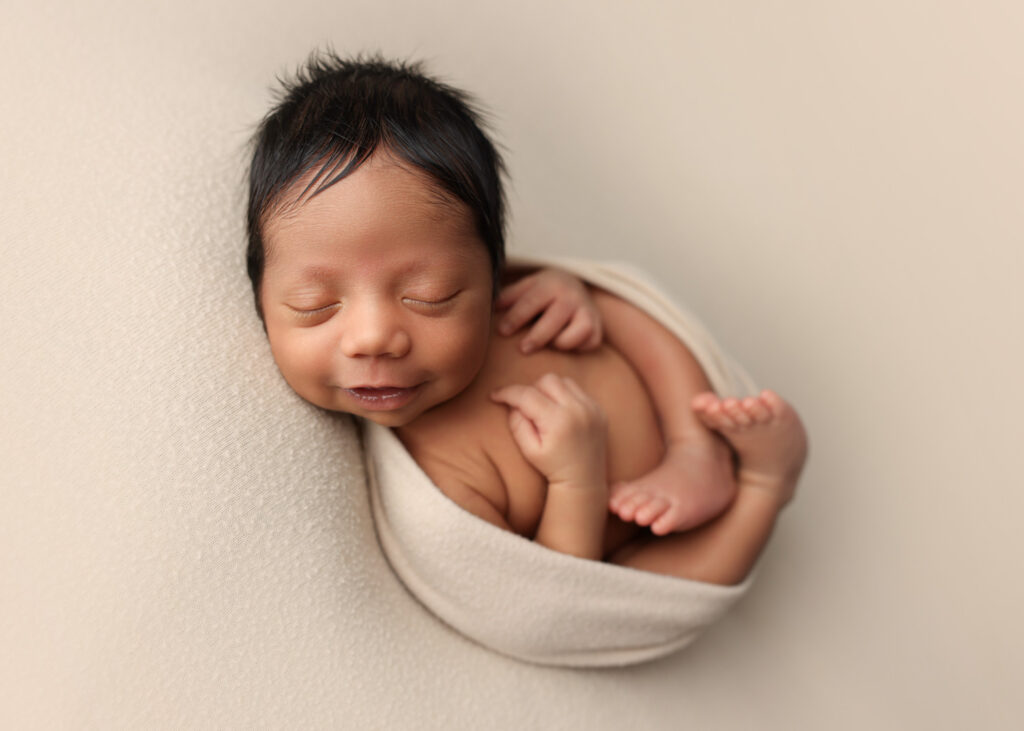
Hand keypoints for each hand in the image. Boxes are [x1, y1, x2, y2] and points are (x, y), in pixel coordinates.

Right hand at [490, 373, 606, 488]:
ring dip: (549, 390)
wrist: (583, 481)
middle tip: (526, 407)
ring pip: (563, 381)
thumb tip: (513, 403)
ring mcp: (592, 408)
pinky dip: (565, 395)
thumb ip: (518, 423)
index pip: (527, 395)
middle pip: (547, 380)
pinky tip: (561, 412)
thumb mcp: (529, 450)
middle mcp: (578, 410)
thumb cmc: (552, 468)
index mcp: (558, 421)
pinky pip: (578, 390)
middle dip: (531, 389)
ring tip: (544, 409)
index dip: (507, 393)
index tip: (495, 395)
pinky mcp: (599, 409)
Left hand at [496, 268, 602, 352]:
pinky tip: (565, 344)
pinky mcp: (598, 327)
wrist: (576, 286)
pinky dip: (578, 347)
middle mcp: (571, 296)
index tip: (502, 332)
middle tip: (523, 349)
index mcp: (550, 283)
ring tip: (550, 344)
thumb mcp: (527, 287)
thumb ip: (509, 296)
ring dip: (560, 342)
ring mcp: (587, 311)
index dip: (516, 318)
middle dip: (537, 336)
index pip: (531, 301)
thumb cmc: (544, 292)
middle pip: (554, 319)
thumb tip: (491, 308)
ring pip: (576, 332)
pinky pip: (589, 343)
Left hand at [608, 436, 736, 533]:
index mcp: (643, 487)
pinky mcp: (686, 511)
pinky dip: (666, 523)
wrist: (706, 468)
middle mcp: (655, 494)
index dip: (620, 499)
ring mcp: (671, 502)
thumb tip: (606, 499)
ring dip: (648, 512)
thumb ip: (625, 491)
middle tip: (624, 512)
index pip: (628, 492)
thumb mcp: (648, 484)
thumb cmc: (670, 483)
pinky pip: (674, 518)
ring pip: (657, 508)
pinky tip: (659, 528)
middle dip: (632, 506)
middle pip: (640, 499)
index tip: (613, 505)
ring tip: (640, 518)